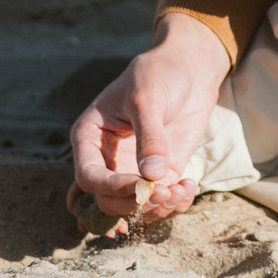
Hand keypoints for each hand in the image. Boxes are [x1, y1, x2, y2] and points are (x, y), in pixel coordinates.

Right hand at [69, 13, 230, 223]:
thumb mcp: (148, 99)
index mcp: (90, 137)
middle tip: (165, 191)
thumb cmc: (158, 74)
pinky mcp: (159, 175)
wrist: (188, 69)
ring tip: (181, 190)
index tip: (143, 183)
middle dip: (136, 203)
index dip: (112, 187)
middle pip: (106, 201)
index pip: (88, 177)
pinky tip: (188, 186)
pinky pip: (159, 203)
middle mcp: (106, 158)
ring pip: (133, 209)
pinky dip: (174, 204)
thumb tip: (152, 176)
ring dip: (157, 209)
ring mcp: (132, 169)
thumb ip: (149, 138)